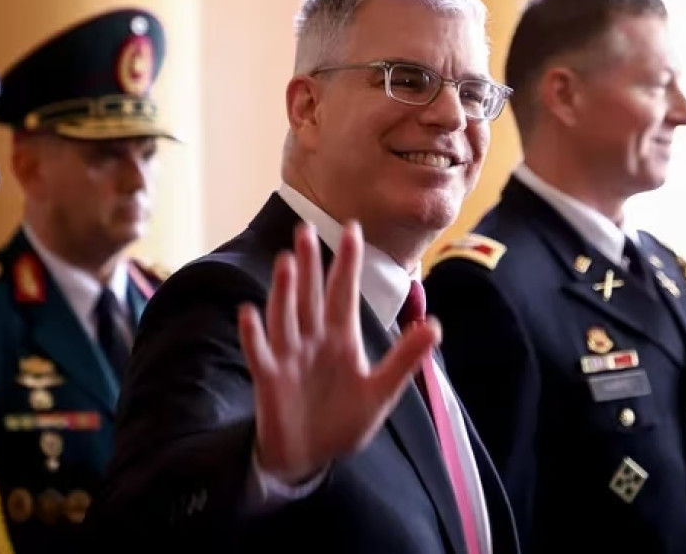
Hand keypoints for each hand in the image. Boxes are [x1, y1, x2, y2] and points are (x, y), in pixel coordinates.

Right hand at [239, 221, 439, 484]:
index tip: (352, 230)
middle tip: (305, 228)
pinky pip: (261, 353)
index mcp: (341, 339)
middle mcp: (313, 340)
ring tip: (286, 262)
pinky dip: (254, 335)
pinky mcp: (269, 379)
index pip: (344, 293)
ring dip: (285, 291)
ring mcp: (289, 357)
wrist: (309, 457)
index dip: (348, 263)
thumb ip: (404, 360)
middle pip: (310, 296)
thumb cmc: (342, 421)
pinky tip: (250, 312)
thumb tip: (435, 326)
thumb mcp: (380, 392)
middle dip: (310, 265)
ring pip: (285, 317)